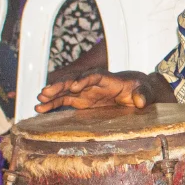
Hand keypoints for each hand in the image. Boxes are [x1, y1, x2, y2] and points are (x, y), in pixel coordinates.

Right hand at [37, 71, 153, 111]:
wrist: (137, 90)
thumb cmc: (140, 89)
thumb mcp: (145, 91)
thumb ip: (143, 95)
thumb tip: (139, 101)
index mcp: (109, 79)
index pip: (95, 76)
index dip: (84, 80)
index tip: (74, 87)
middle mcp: (94, 83)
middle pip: (75, 81)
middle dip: (61, 86)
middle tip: (46, 92)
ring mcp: (86, 91)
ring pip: (66, 91)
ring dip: (52, 95)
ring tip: (38, 100)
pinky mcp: (82, 100)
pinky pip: (65, 101)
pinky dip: (53, 104)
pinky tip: (40, 109)